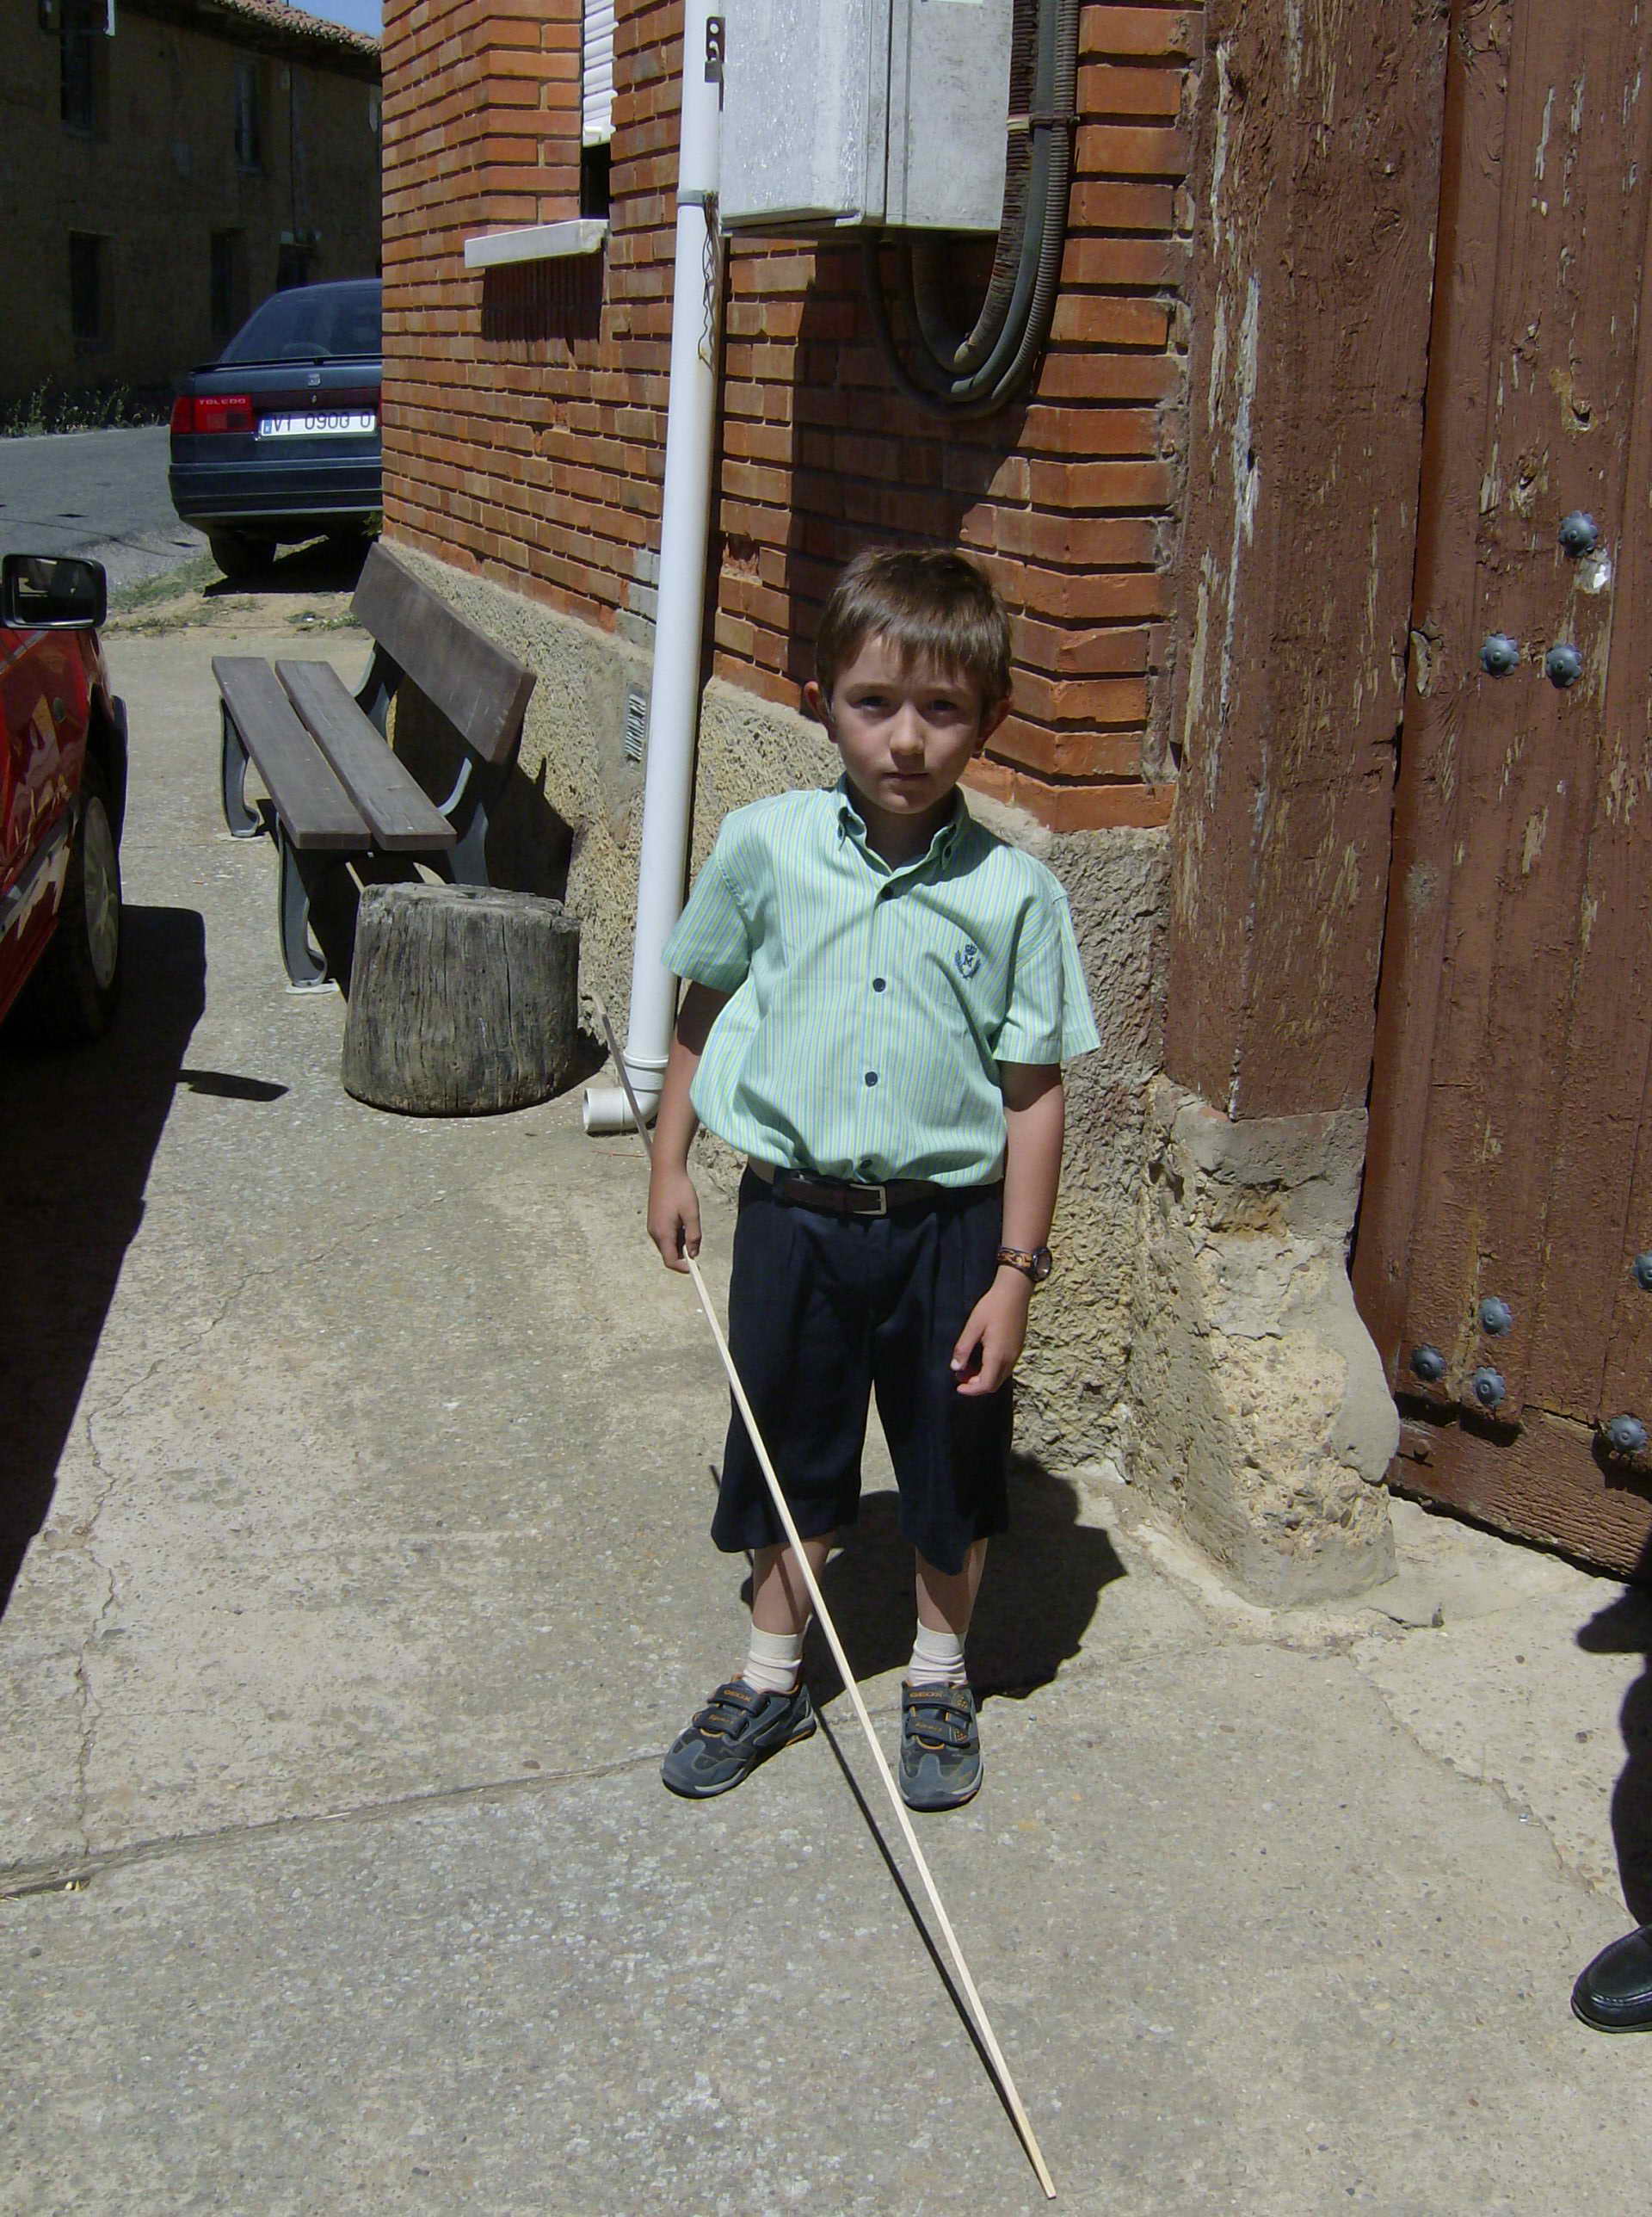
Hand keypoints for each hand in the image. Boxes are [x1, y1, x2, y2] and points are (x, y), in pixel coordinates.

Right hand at [647, 1165, 701, 1273]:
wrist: (666, 1171)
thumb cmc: (679, 1190)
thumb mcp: (692, 1214)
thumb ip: (693, 1236)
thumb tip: (693, 1254)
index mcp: (663, 1233)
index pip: (670, 1261)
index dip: (683, 1268)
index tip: (696, 1268)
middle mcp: (654, 1232)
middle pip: (669, 1254)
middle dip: (683, 1254)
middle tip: (696, 1240)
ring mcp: (653, 1226)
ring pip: (667, 1244)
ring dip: (680, 1242)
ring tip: (689, 1223)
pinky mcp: (654, 1220)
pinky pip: (665, 1235)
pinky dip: (676, 1235)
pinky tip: (683, 1219)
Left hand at [950, 1269, 1032, 1395]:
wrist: (1014, 1292)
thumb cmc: (992, 1307)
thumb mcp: (973, 1326)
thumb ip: (963, 1349)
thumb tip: (955, 1368)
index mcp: (997, 1355)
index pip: (986, 1385)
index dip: (971, 1390)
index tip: (958, 1387)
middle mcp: (1009, 1358)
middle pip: (994, 1385)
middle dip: (976, 1385)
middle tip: (961, 1376)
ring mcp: (1015, 1354)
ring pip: (1000, 1377)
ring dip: (984, 1377)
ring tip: (968, 1367)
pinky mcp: (1017, 1348)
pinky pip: (1005, 1368)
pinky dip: (992, 1370)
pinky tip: (981, 1358)